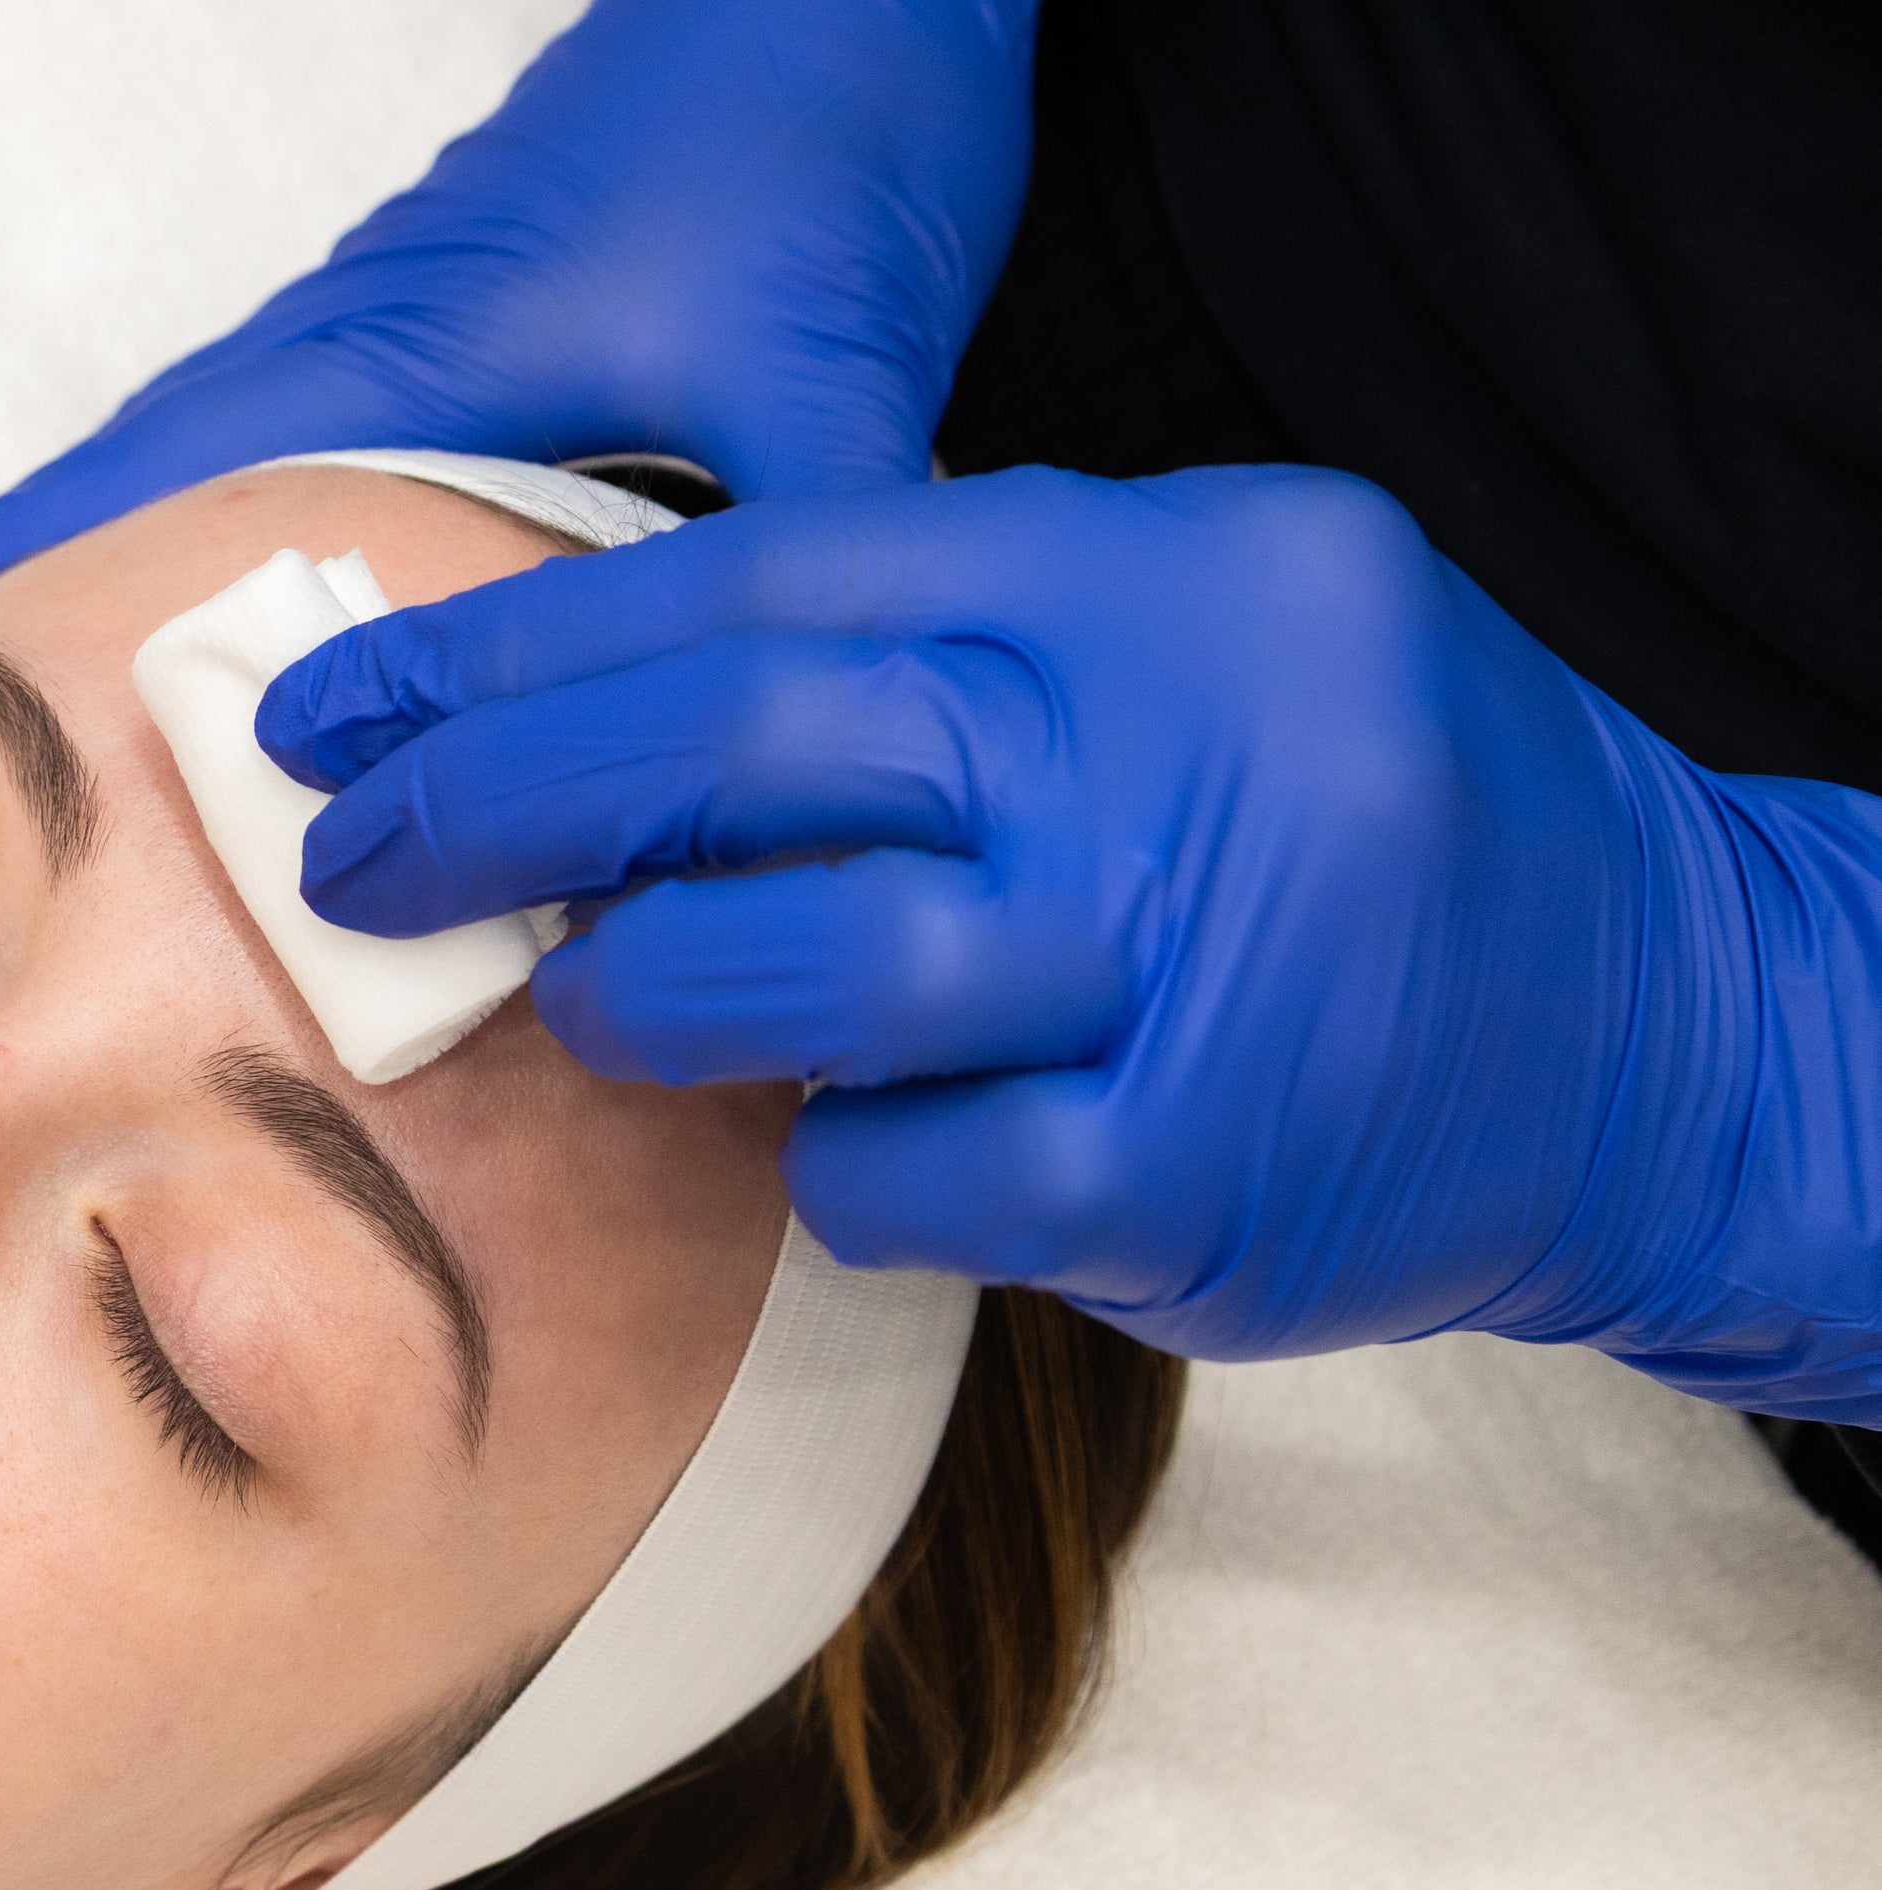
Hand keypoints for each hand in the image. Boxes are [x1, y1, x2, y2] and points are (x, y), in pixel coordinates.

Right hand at [0, 0, 1040, 765]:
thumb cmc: (796, 127)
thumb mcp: (812, 374)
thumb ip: (773, 588)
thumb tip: (763, 793)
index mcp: (355, 386)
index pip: (74, 518)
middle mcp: (320, 393)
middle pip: (61, 537)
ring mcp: (364, 396)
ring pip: (155, 545)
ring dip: (30, 643)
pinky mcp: (436, 403)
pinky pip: (267, 542)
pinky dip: (179, 621)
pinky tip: (195, 727)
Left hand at [258, 465, 1881, 1411]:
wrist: (1663, 1029)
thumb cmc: (1365, 831)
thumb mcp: (1195, 646)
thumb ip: (943, 655)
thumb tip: (590, 713)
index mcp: (1157, 577)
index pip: (767, 582)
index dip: (526, 646)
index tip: (358, 699)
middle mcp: (1177, 747)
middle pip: (753, 752)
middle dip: (507, 808)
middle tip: (357, 854)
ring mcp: (1189, 968)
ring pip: (806, 971)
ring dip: (645, 997)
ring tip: (590, 1001)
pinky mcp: (1186, 1177)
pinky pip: (905, 1180)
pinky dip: (834, 1169)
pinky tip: (836, 1147)